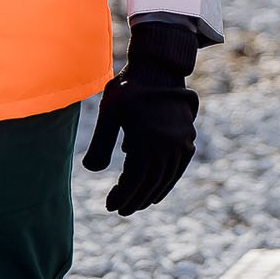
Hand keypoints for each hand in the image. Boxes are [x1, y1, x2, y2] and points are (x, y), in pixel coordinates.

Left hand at [80, 21, 198, 215]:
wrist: (159, 69)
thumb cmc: (128, 88)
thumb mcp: (109, 112)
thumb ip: (101, 142)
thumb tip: (92, 170)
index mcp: (146, 140)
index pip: (133, 180)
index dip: (122, 196)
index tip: (110, 206)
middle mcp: (167, 145)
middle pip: (149, 184)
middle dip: (134, 200)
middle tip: (120, 210)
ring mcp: (180, 143)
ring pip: (165, 179)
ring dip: (150, 195)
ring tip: (135, 204)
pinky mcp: (187, 139)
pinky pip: (177, 169)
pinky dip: (167, 183)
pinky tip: (156, 192)